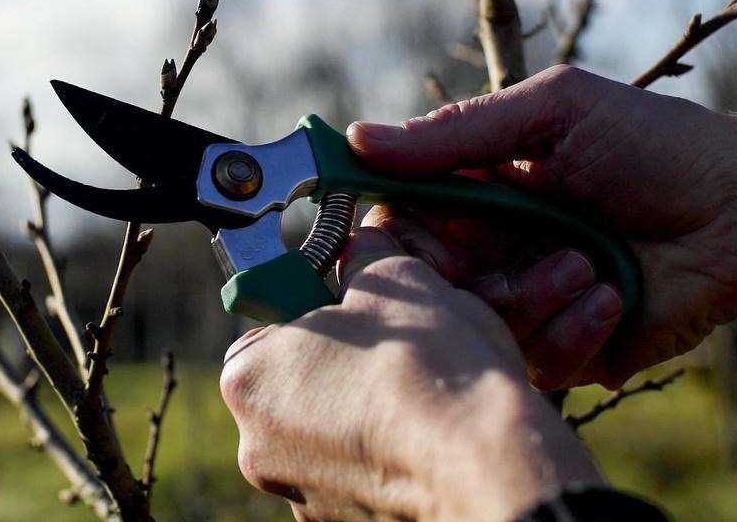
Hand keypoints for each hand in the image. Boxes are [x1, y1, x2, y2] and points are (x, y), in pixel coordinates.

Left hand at [221, 216, 603, 521]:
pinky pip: (361, 472)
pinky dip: (387, 453)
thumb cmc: (430, 367)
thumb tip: (366, 244)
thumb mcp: (398, 277)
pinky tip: (428, 435)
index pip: (271, 322)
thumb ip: (366, 257)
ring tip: (422, 394)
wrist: (487, 466)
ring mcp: (299, 492)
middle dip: (344, 361)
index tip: (360, 306)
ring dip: (366, 410)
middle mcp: (257, 444)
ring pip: (331, 430)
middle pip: (299, 380)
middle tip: (399, 349)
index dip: (320, 305)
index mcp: (248, 377)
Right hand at [347, 64, 736, 388]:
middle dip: (458, 266)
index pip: (404, 214)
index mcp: (481, 191)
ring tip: (584, 263)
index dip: (392, 224)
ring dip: (526, 293)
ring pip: (476, 323)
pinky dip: (569, 326)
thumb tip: (357, 138)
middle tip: (486, 251)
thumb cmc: (654, 147)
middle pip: (428, 279)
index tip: (388, 225)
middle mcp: (494, 249)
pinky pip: (533, 359)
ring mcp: (528, 300)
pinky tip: (608, 294)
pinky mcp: (566, 349)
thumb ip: (455, 132)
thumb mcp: (550, 113)